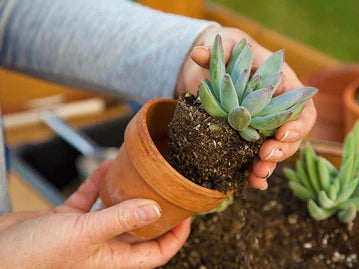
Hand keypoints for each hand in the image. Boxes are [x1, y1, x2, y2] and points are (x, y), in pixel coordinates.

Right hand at [0, 161, 189, 268]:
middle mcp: (102, 248)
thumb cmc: (33, 257)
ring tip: (141, 172)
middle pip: (138, 229)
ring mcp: (85, 234)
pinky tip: (108, 166)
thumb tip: (155, 209)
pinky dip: (99, 184)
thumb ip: (120, 219)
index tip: (187, 216)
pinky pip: (90, 200)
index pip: (155, 253)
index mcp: (112, 260)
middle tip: (168, 187)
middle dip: (154, 208)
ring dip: (126, 192)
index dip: (175, 237)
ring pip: (114, 211)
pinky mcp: (67, 221)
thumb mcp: (84, 234)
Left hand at [176, 26, 316, 189]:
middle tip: (265, 155)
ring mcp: (263, 129)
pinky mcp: (246, 141)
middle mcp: (278, 112)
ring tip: (257, 176)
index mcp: (284, 88)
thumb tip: (199, 54)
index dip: (299, 124)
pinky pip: (255, 160)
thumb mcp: (227, 46)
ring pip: (275, 152)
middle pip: (292, 137)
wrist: (216, 70)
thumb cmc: (231, 53)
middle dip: (282, 150)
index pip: (304, 109)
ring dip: (269, 166)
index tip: (282, 133)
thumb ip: (218, 50)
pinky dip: (255, 174)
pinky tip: (250, 183)